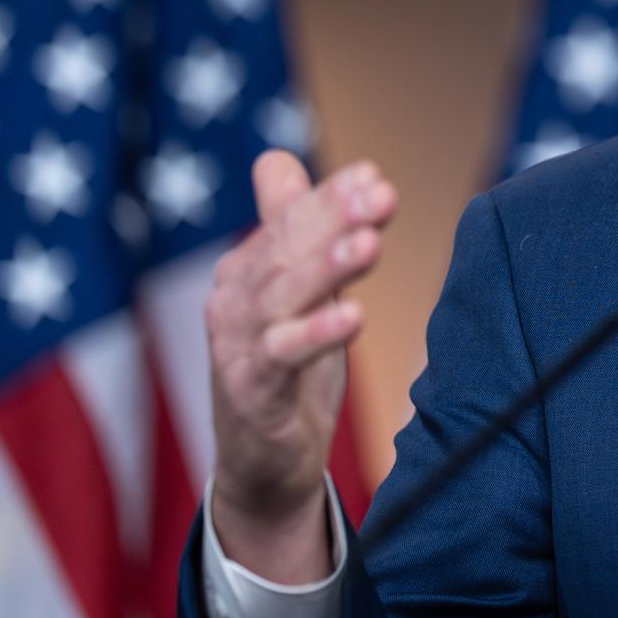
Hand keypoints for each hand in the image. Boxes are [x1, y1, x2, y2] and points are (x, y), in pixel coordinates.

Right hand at [206, 150, 396, 581]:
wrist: (264, 460)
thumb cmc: (286, 364)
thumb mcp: (298, 291)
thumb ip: (293, 228)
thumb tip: (276, 157)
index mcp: (249, 268)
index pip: (291, 220)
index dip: (332, 197)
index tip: (377, 176)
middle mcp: (236, 298)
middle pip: (288, 248)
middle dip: (335, 219)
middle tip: (382, 195)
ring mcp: (237, 345)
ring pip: (283, 296)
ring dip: (328, 267)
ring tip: (371, 245)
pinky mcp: (249, 391)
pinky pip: (281, 357)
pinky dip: (316, 335)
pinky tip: (355, 317)